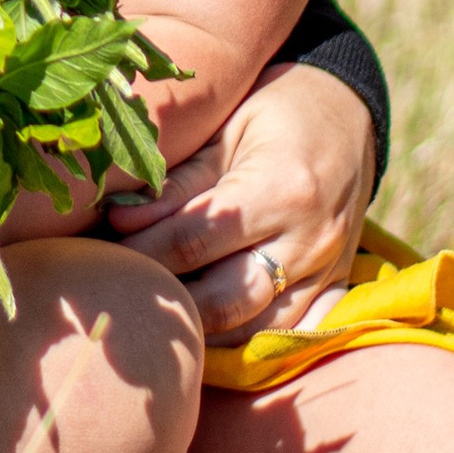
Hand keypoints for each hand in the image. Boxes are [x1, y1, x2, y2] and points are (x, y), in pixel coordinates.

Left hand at [106, 61, 375, 338]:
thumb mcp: (226, 130)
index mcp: (281, 188)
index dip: (143, 251)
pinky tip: (209, 338)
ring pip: (256, 329)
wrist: (349, 111)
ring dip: (204, 331)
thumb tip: (118, 222)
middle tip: (124, 296)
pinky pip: (292, 334)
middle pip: (225, 297)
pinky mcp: (336, 285)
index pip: (196, 240)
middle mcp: (310, 238)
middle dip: (168, 301)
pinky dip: (248, 342)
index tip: (104, 255)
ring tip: (158, 318)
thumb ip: (177, 184)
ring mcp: (328, 269)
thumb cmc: (275, 110)